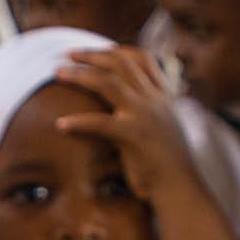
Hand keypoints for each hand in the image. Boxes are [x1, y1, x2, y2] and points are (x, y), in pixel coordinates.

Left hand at [51, 47, 199, 204]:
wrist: (182, 189)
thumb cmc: (170, 168)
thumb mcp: (164, 131)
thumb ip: (151, 115)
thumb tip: (128, 111)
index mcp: (163, 97)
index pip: (142, 59)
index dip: (116, 50)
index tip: (94, 50)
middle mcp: (155, 100)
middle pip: (121, 63)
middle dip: (92, 54)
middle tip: (67, 53)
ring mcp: (145, 116)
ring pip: (108, 82)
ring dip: (80, 75)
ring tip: (57, 73)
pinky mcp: (134, 136)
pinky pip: (100, 123)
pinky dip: (78, 122)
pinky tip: (59, 125)